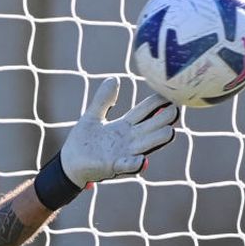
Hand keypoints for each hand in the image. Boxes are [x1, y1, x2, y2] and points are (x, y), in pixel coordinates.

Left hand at [60, 77, 178, 187]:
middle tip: (176, 110)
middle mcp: (129, 139)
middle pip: (152, 127)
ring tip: (170, 132)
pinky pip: (127, 165)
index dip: (157, 103)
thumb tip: (113, 79)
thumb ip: (103, 99)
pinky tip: (142, 160)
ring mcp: (123, 153)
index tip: (171, 93)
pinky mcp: (113, 166)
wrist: (69, 162)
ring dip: (157, 139)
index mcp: (124, 126)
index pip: (145, 111)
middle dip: (164, 120)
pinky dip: (135, 163)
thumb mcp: (92, 116)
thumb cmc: (82, 141)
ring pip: (146, 145)